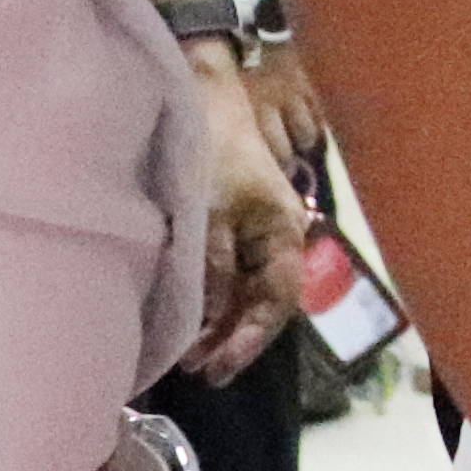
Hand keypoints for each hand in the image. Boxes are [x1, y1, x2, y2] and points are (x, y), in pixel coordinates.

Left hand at [182, 45, 305, 380]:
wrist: (199, 98)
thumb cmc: (212, 149)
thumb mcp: (211, 210)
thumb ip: (214, 265)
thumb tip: (207, 318)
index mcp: (284, 234)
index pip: (277, 301)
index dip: (249, 338)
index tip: (218, 366)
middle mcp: (275, 242)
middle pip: (263, 304)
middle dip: (233, 341)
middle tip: (198, 371)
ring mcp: (253, 238)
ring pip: (244, 296)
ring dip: (219, 327)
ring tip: (188, 356)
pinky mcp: (229, 232)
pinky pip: (227, 280)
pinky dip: (209, 304)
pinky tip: (187, 320)